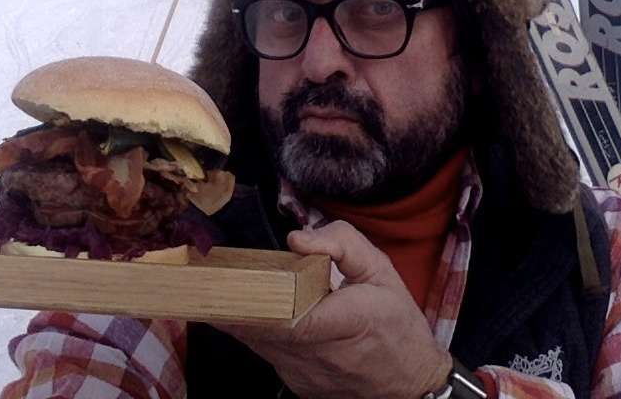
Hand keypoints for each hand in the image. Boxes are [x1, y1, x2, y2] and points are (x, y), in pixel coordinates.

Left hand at [214, 221, 451, 398]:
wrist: (409, 384)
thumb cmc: (397, 326)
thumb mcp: (382, 272)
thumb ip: (343, 244)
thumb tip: (297, 238)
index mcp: (348, 322)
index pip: (291, 317)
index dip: (255, 299)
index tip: (230, 276)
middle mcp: (320, 354)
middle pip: (260, 327)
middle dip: (233, 297)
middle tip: (211, 271)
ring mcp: (303, 374)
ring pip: (255, 340)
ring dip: (240, 312)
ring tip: (227, 283)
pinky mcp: (294, 384)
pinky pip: (265, 351)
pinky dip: (258, 329)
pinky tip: (261, 311)